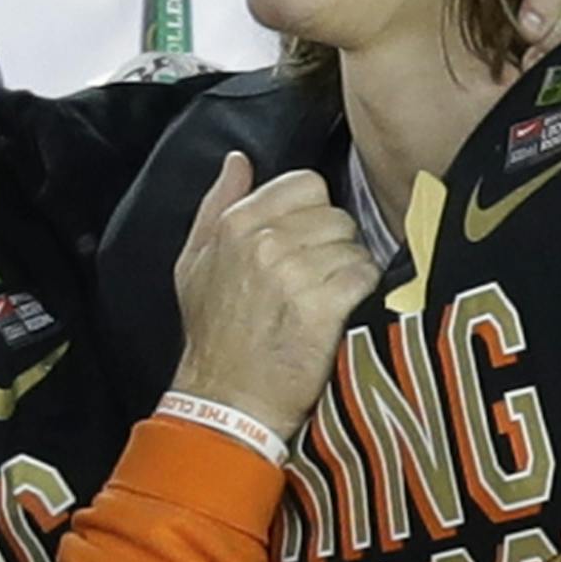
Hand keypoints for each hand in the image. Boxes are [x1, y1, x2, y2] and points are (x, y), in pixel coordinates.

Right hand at [170, 154, 380, 438]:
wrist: (227, 400)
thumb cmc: (214, 335)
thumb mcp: (194, 263)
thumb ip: (216, 205)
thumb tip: (237, 160)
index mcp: (236, 223)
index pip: (307, 184)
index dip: (314, 214)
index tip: (307, 244)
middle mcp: (265, 241)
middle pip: (337, 217)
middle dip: (335, 246)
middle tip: (317, 281)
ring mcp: (294, 272)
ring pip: (355, 247)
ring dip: (349, 274)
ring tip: (326, 302)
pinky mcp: (322, 305)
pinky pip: (366, 276)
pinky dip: (362, 295)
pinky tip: (342, 315)